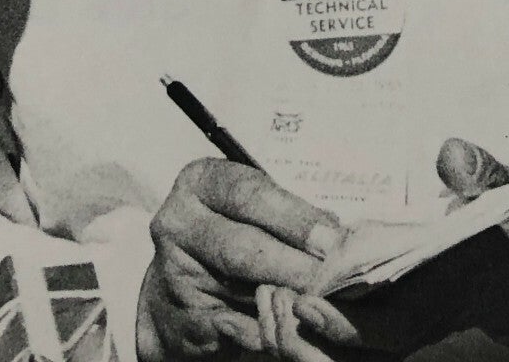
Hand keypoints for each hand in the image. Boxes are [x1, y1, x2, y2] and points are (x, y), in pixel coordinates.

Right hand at [137, 160, 345, 359]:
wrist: (177, 287)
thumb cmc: (229, 234)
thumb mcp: (251, 209)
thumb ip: (285, 216)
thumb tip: (335, 232)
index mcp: (201, 181)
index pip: (250, 194)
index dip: (294, 217)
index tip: (330, 236)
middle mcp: (178, 221)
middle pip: (243, 244)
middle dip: (293, 261)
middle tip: (330, 273)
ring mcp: (173, 271)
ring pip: (239, 287)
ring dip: (284, 295)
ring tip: (318, 297)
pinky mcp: (181, 315)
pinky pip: (231, 325)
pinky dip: (265, 326)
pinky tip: (289, 324)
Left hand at [254, 139, 508, 359]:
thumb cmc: (503, 225)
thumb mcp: (502, 189)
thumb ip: (479, 171)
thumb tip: (451, 157)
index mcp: (439, 298)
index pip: (384, 330)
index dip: (342, 324)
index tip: (305, 300)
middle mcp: (411, 327)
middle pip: (345, 356)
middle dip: (301, 333)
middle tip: (268, 290)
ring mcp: (391, 335)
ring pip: (330, 359)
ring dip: (292, 335)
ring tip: (265, 292)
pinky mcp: (375, 332)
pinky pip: (328, 349)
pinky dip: (298, 333)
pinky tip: (276, 297)